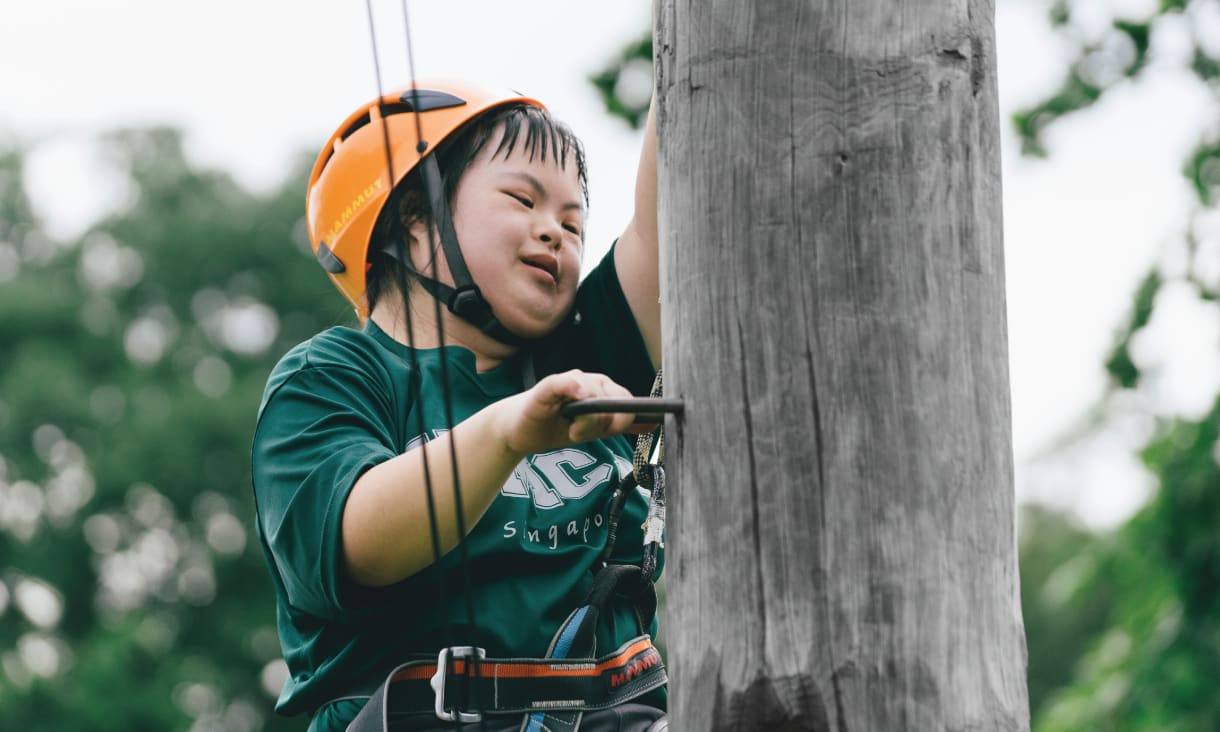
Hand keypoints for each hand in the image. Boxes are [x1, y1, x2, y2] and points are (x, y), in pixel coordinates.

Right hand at [497, 370, 640, 454]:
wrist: (519, 431)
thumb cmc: (556, 427)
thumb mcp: (593, 431)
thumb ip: (619, 426)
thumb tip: (655, 424)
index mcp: (602, 391)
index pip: (626, 399)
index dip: (625, 417)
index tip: (616, 432)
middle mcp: (589, 382)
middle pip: (613, 397)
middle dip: (606, 422)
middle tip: (585, 435)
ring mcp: (569, 382)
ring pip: (593, 395)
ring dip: (586, 422)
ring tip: (571, 432)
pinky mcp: (548, 386)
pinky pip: (564, 382)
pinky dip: (573, 387)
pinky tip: (578, 392)